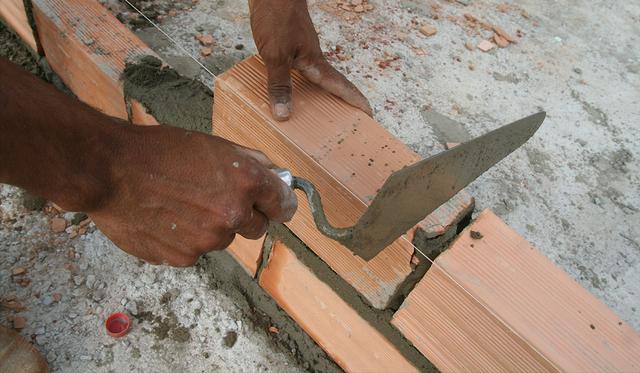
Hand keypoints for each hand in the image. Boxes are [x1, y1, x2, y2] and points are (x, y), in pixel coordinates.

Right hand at [1, 57, 295, 266]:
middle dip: (244, 215)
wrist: (110, 170)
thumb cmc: (159, 150)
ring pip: (223, 238)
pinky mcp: (185, 258)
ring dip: (211, 227)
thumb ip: (249, 162)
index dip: (278, 204)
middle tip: (215, 199)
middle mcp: (233, 214)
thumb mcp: (212, 145)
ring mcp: (209, 240)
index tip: (274, 207)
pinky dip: (186, 239)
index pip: (283, 205)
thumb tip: (274, 174)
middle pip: (257, 227)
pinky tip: (166, 219)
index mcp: (246, 182)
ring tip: (180, 205)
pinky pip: (196, 251)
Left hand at [249, 0, 371, 120]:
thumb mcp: (276, 55)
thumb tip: (284, 115)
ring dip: (319, 95)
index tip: (369, 114)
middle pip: (331, 85)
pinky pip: (298, 71)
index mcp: (316, 63)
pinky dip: (298, 85)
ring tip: (319, 112)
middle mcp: (313, 58)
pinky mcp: (290, 45)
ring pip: (314, 79)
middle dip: (341, 102)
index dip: (355, 101)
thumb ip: (280, 84)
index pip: (341, 86)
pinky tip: (289, 89)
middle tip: (348, 120)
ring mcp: (302, 51)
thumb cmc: (277, 17)